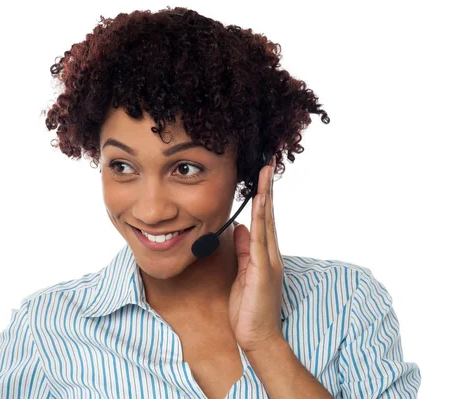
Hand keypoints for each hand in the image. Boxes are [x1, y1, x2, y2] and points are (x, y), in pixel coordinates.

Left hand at [229, 155, 284, 352]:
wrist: (258, 336)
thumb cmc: (249, 308)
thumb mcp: (243, 273)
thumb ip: (244, 250)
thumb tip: (242, 228)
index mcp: (265, 254)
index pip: (264, 219)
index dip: (263, 196)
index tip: (261, 175)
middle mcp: (271, 253)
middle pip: (269, 214)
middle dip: (267, 188)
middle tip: (267, 162)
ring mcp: (269, 261)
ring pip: (267, 222)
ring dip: (266, 196)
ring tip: (265, 173)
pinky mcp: (263, 270)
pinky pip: (261, 240)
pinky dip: (261, 219)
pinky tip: (260, 203)